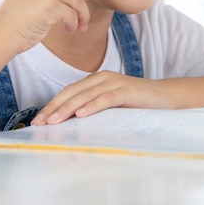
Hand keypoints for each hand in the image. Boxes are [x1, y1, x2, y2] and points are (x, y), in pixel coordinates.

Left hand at [31, 71, 175, 124]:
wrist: (166, 97)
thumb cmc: (136, 104)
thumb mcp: (110, 107)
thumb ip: (93, 110)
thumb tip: (69, 126)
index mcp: (96, 81)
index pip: (68, 92)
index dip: (52, 105)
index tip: (37, 121)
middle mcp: (102, 78)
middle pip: (72, 92)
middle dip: (54, 108)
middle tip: (39, 123)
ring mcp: (115, 82)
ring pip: (85, 95)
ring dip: (68, 108)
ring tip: (54, 121)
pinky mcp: (127, 90)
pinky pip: (106, 98)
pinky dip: (92, 106)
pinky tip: (81, 115)